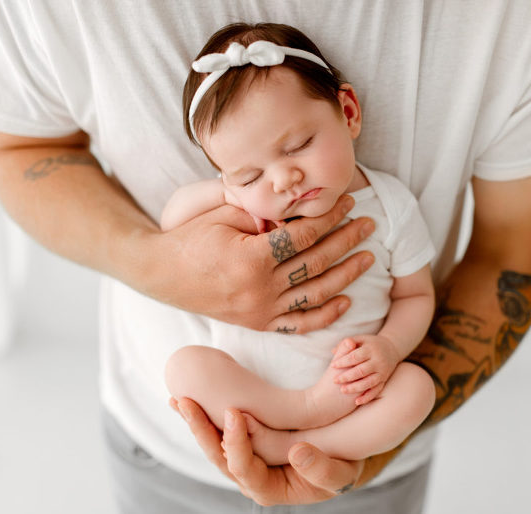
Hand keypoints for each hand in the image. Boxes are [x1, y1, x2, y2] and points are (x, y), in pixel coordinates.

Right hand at [141, 195, 374, 333]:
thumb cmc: (189, 238)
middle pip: (316, 262)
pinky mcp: (258, 324)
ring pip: (315, 294)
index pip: (304, 235)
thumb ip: (260, 212)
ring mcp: (260, 311)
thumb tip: (297, 210)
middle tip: (370, 225)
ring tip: (368, 258)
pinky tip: (345, 301)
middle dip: (347, 241)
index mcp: (252, 259)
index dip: (330, 217)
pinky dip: (324, 314)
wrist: (160, 274)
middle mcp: (260, 289)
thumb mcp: (221, 215)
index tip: (350, 203)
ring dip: (346, 276)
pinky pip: (298, 324)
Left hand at [171, 397, 365, 505]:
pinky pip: (219, 432)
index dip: (236, 443)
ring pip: (214, 444)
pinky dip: (204, 416)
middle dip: (201, 429)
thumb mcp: (340, 474)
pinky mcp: (243, 445)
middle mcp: (249, 477)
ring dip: (195, 422)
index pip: (244, 468)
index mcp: (268, 489)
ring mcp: (243, 461)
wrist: (339, 461)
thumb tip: (298, 453)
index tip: (235, 414)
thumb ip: (322, 470)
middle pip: (218, 456)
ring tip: (178, 399)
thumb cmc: (341, 469)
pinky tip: (185, 400)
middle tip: (186, 403)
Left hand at [331, 335, 400, 404]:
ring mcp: (382, 371)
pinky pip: (376, 390)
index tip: (332, 366)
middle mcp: (378, 361)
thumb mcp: (360, 339)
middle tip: (335, 380)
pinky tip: (356, 401)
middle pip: (361, 370)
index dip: (343, 362)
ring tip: (342, 390)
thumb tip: (333, 351)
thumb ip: (346, 344)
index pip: (355, 357)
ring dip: (355, 388)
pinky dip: (367, 397)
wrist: (392, 349)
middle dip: (347, 376)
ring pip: (369, 382)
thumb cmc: (370, 344)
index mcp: (370, 349)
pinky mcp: (384, 380)